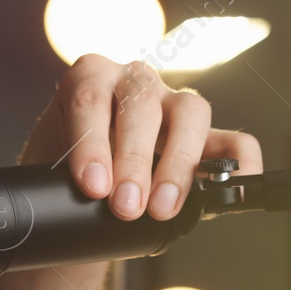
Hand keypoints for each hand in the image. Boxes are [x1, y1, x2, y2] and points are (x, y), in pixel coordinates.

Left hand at [21, 54, 263, 219]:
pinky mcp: (205, 135)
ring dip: (179, 163)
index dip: (92, 144)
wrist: (82, 183)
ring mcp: (173, 105)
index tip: (93, 186)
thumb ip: (56, 177)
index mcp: (90, 78)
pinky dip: (240, 163)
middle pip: (142, 107)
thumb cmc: (63, 169)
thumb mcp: (49, 166)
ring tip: (162, 207)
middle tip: (125, 205)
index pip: (91, 99)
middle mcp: (135, 84)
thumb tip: (63, 211)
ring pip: (191, 114)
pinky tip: (236, 187)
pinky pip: (234, 141)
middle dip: (134, 161)